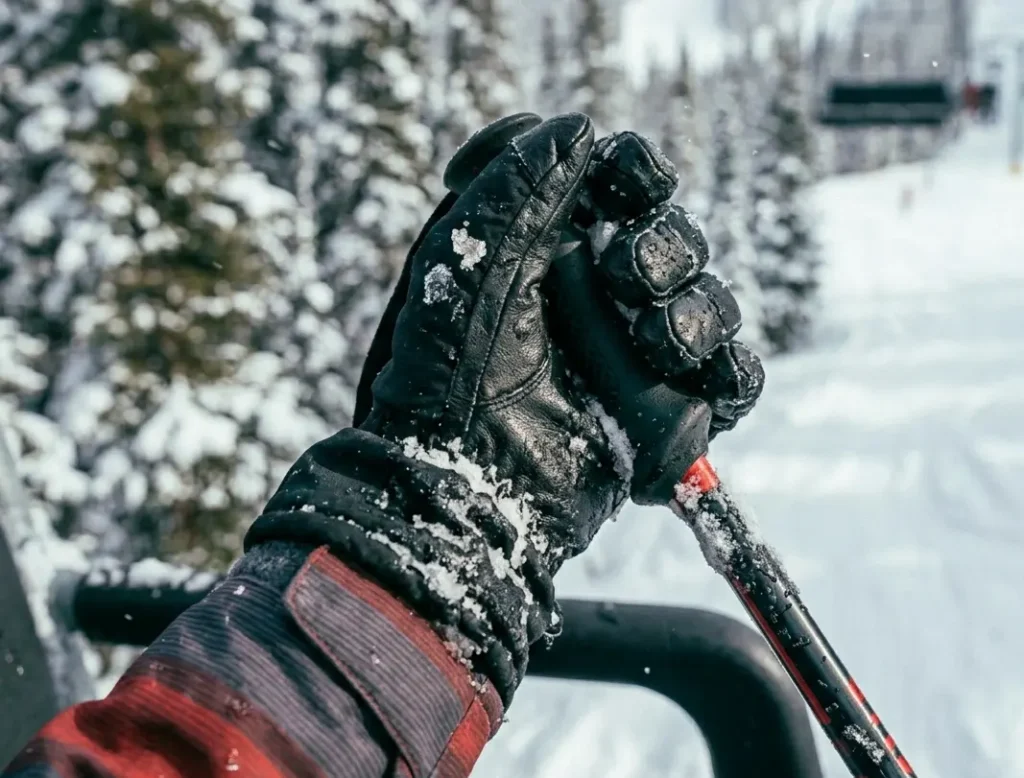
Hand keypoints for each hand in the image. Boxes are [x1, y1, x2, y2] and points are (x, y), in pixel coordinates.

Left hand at [247, 114, 763, 703]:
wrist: (460, 482)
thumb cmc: (443, 371)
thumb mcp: (463, 261)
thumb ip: (513, 182)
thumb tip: (578, 126)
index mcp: (555, 248)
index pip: (624, 184)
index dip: (639, 174)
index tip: (628, 183)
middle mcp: (601, 296)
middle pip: (679, 241)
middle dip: (665, 252)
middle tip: (627, 277)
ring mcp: (636, 358)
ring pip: (713, 307)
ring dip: (695, 316)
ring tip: (657, 343)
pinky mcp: (667, 416)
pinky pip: (735, 382)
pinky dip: (730, 377)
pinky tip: (695, 380)